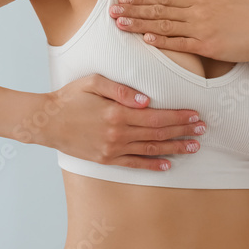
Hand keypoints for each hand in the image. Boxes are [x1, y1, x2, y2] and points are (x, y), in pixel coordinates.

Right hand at [40, 73, 207, 170]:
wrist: (46, 122)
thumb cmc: (70, 97)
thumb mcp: (93, 83)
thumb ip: (120, 90)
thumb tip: (145, 100)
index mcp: (117, 114)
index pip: (157, 117)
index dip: (179, 117)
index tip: (196, 115)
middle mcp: (118, 134)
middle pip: (158, 134)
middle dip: (183, 132)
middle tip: (203, 130)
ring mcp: (112, 149)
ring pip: (151, 150)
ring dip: (174, 149)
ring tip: (193, 147)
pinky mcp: (106, 160)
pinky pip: (134, 164)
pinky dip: (152, 165)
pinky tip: (168, 164)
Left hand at [108, 0, 248, 65]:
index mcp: (201, 0)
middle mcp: (198, 12)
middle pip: (160, 10)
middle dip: (134, 10)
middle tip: (112, 10)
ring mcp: (202, 29)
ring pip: (164, 26)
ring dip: (140, 25)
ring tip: (120, 24)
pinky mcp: (207, 46)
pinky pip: (180, 43)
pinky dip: (162, 41)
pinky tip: (146, 39)